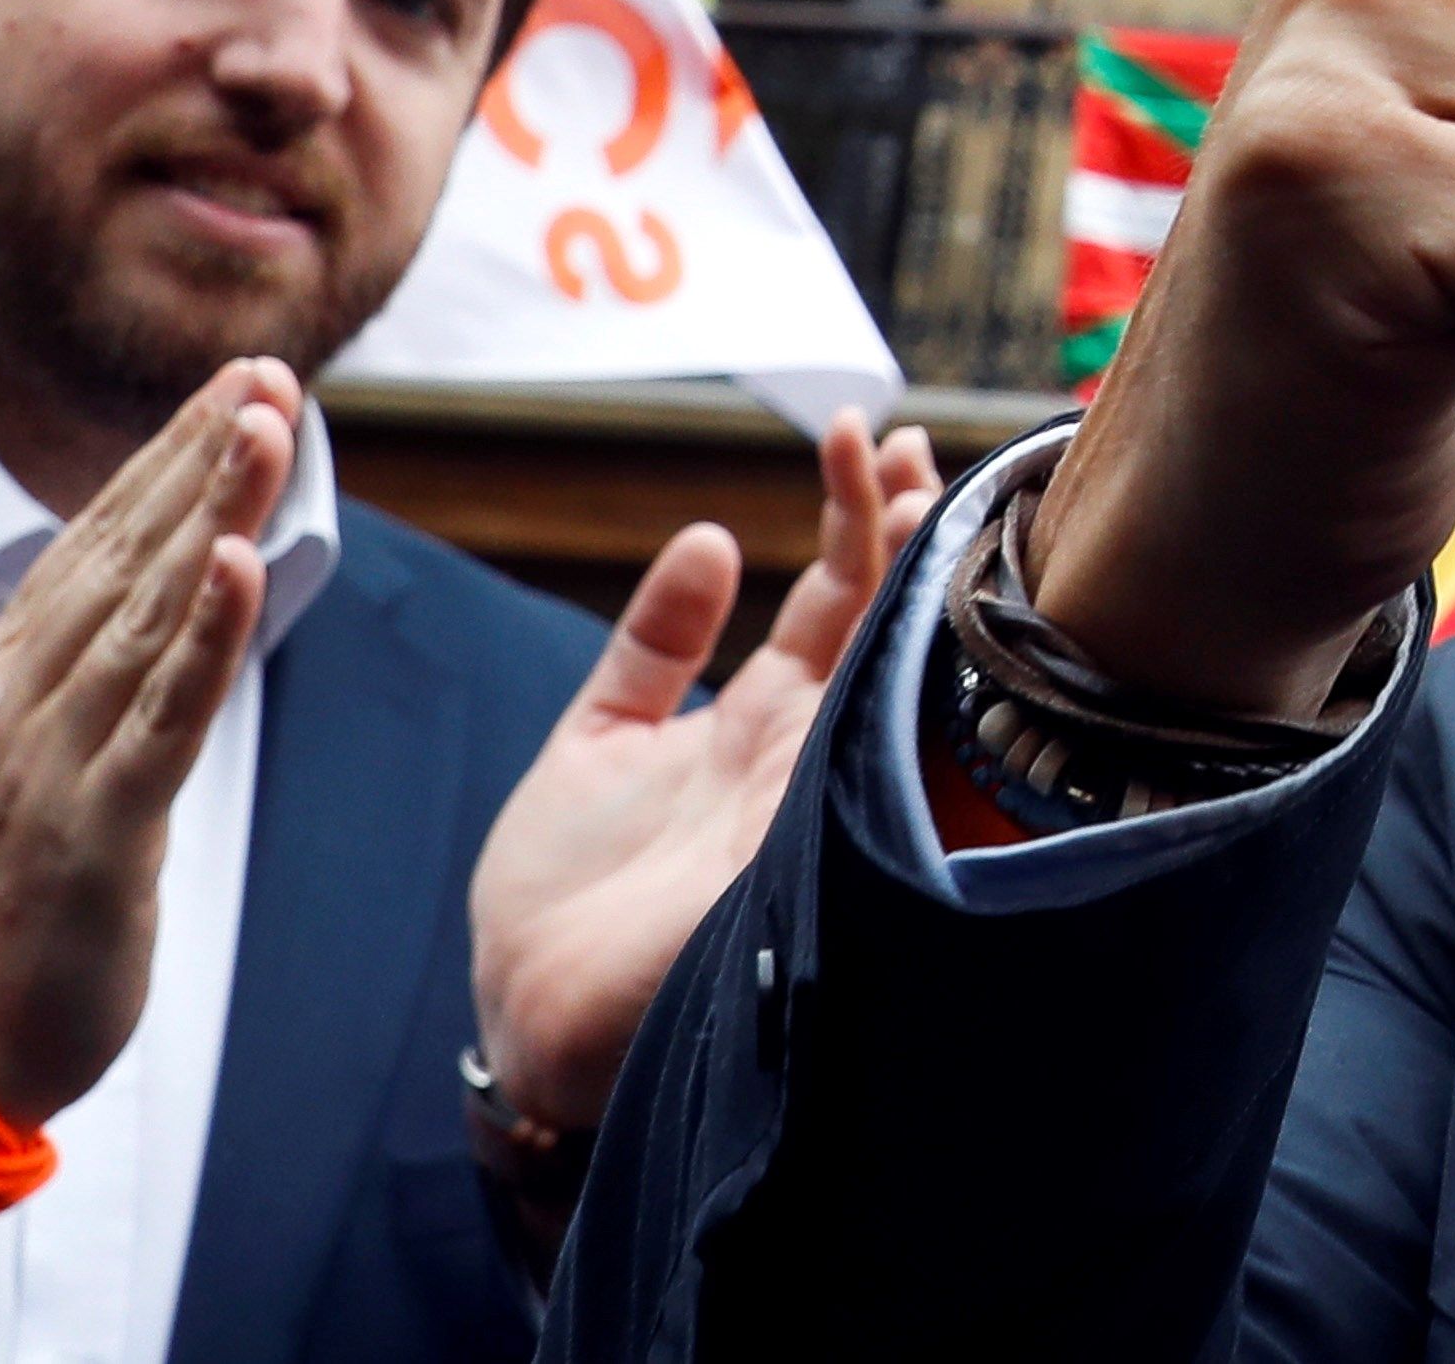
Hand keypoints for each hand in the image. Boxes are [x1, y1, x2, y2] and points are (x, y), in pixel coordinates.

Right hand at [0, 363, 295, 1123]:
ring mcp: (56, 759)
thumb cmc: (29, 889)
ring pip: (149, 612)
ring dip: (211, 510)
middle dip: (201, 454)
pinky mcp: (100, 828)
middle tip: (265, 369)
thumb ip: (108, 664)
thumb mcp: (61, 750)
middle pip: (127, 553)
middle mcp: (25, 698)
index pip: (102, 538)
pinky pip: (163, 715)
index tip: (240, 376)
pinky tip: (237, 563)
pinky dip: (205, 633)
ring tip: (263, 424)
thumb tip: (174, 571)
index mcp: (15, 672)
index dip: (173, 452)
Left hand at [466, 410, 941, 1130]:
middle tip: (913, 440)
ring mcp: (815, 785)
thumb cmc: (561, 898)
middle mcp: (806, 743)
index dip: (857, 512)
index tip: (863, 437)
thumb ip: (655, 644)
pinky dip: (901, 671)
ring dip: (914, 574)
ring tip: (919, 479)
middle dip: (908, 522)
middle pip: (887, 610)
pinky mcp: (806, 836)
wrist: (535, 1016)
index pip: (838, 591)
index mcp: (760, 717)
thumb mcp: (595, 739)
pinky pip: (871, 747)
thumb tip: (716, 538)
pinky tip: (915, 599)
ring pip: (896, 661)